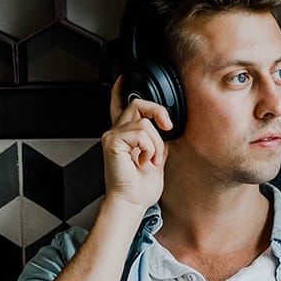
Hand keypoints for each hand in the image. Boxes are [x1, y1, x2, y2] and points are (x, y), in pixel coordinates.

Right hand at [100, 76, 172, 211]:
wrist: (132, 202)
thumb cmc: (140, 187)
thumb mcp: (156, 157)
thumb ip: (157, 140)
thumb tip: (165, 129)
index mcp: (126, 135)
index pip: (120, 105)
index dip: (121, 89)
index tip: (125, 78)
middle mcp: (116, 132)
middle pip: (137, 103)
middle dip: (158, 112)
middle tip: (168, 128)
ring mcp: (112, 136)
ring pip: (144, 122)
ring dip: (157, 143)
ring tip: (152, 159)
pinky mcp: (112, 142)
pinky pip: (140, 133)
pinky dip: (150, 147)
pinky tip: (145, 160)